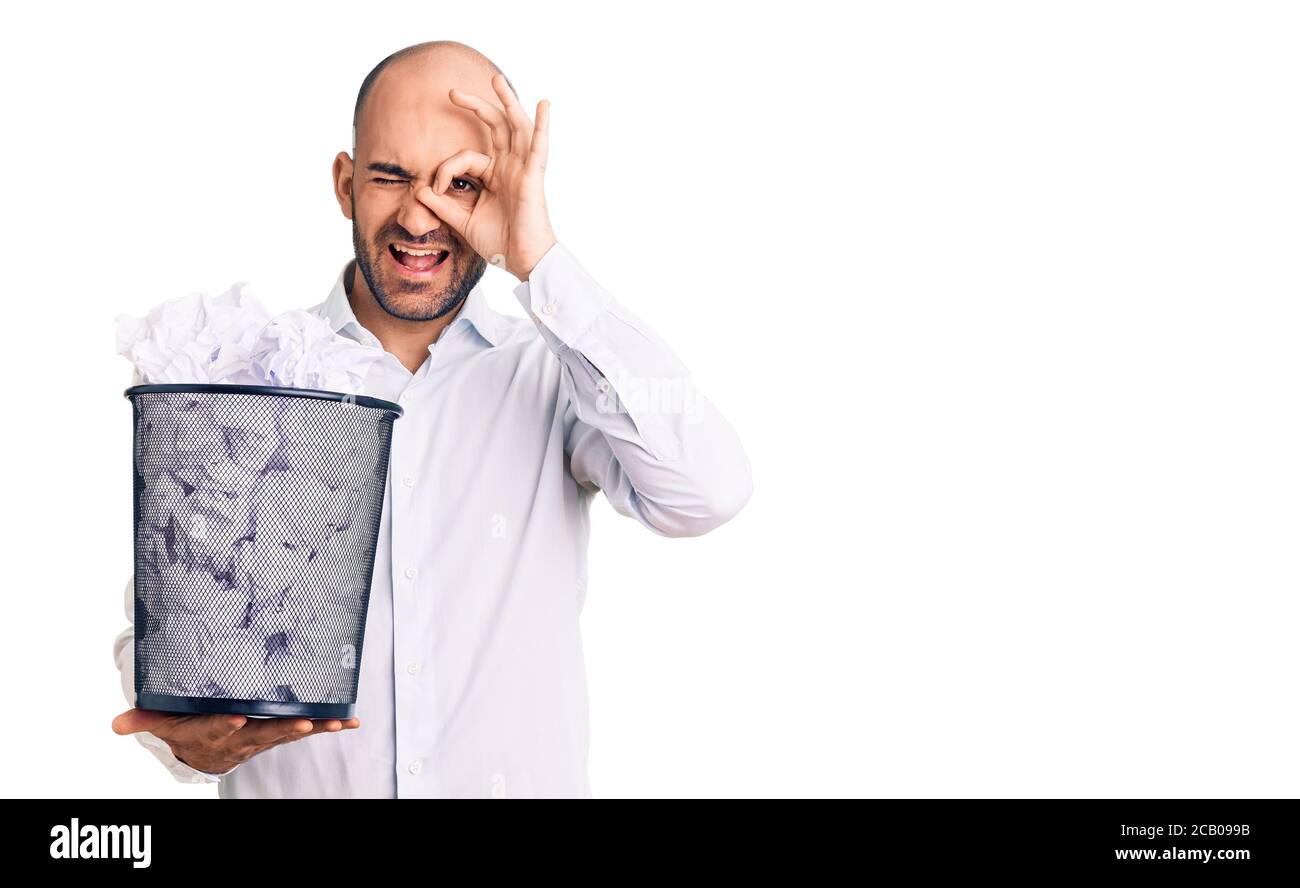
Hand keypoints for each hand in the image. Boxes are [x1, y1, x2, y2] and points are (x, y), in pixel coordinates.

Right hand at [112, 707, 358, 774]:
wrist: (203, 752)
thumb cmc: (186, 728)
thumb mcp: (163, 723)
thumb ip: (143, 719)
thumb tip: (116, 723)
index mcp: (214, 731)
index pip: (220, 729)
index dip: (229, 726)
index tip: (238, 720)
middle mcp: (243, 737)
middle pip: (264, 734)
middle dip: (284, 730)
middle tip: (303, 726)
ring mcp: (264, 737)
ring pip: (290, 732)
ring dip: (314, 729)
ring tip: (337, 724)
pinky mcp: (280, 732)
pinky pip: (307, 728)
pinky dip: (330, 725)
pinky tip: (352, 722)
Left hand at [415, 73, 555, 281]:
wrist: (523, 262)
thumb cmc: (501, 244)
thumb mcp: (464, 221)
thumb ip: (442, 205)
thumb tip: (418, 188)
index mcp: (494, 177)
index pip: (466, 157)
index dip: (446, 168)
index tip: (435, 189)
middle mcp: (509, 168)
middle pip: (495, 127)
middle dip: (476, 106)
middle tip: (452, 91)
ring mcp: (522, 170)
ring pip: (516, 127)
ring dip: (507, 102)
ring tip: (496, 79)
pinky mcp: (533, 177)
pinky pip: (539, 148)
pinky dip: (542, 126)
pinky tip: (544, 105)